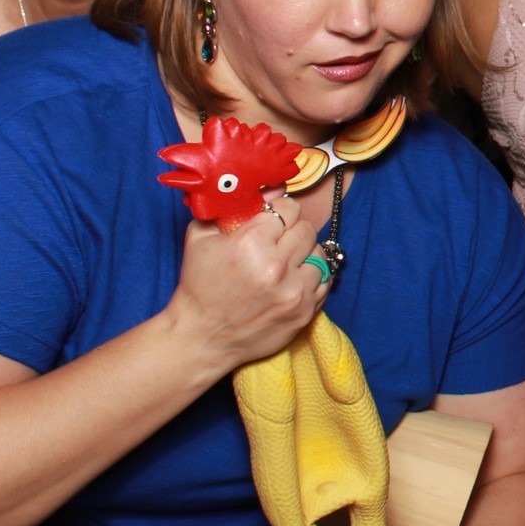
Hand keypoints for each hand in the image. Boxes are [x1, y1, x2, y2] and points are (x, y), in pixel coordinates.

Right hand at [162, 213, 327, 371]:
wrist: (202, 338)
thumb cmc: (199, 286)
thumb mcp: (201, 238)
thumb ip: (232, 208)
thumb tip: (270, 187)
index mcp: (251, 243)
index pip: (289, 208)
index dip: (280, 210)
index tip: (273, 218)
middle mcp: (276, 267)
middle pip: (307, 228)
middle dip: (292, 230)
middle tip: (278, 240)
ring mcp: (294, 292)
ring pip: (319, 253)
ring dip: (305, 254)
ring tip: (286, 262)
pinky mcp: (305, 312)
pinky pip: (325, 280)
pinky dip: (312, 277)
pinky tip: (294, 279)